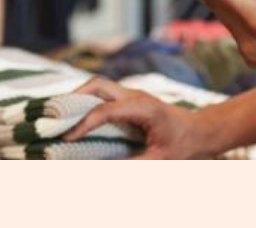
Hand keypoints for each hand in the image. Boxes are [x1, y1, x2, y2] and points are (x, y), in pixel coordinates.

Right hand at [62, 76, 214, 158]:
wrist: (202, 131)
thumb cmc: (184, 146)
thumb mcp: (160, 162)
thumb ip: (131, 167)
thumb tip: (102, 171)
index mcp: (143, 108)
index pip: (105, 109)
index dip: (83, 122)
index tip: (66, 137)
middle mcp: (135, 96)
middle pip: (98, 84)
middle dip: (73, 96)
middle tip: (54, 116)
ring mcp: (132, 95)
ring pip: (99, 86)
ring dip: (78, 97)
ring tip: (59, 115)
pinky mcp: (130, 100)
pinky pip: (104, 95)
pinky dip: (87, 102)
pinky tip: (76, 116)